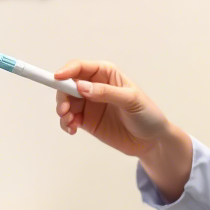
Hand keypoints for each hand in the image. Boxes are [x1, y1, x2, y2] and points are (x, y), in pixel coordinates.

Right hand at [53, 59, 170, 156]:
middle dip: (62, 95)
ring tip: (69, 121)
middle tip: (64, 109)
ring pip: (65, 102)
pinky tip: (71, 129)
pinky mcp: (87, 121)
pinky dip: (65, 123)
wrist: (152, 141)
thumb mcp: (131, 100)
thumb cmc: (148, 115)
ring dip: (62, 111)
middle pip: (68, 84)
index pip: (81, 67)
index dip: (67, 71)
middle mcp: (94, 87)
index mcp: (106, 74)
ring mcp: (89, 104)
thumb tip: (82, 87)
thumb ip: (106, 92)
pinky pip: (69, 119)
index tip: (58, 78)